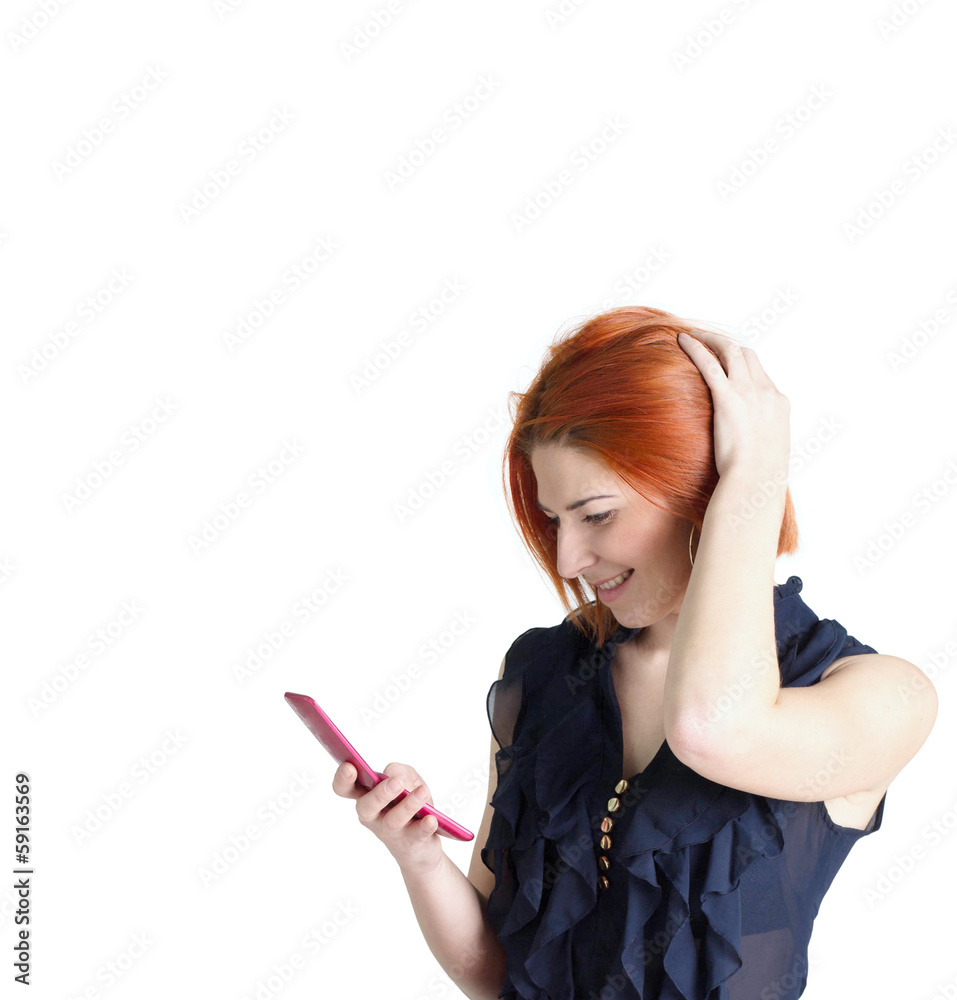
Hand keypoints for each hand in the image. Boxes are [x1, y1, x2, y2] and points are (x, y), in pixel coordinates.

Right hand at [331, 761, 445, 876]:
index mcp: (366, 797)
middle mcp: (373, 816)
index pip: (345, 788)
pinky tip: (430, 820)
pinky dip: (424, 827)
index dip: (342, 778)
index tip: (350, 767)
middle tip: (396, 783)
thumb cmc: (408, 805)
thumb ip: (400, 771)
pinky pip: (416, 835)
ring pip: (393, 820)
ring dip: (408, 805)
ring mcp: (391, 832)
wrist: (422, 846)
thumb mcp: (407, 781)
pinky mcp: (411, 843)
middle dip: (379, 794)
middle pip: (366, 807)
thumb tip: (396, 775)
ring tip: (423, 792)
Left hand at [677, 329, 789, 482]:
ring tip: (694, 335)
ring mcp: (749, 392)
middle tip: (709, 342)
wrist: (756, 481)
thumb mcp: (768, 453)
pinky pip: (709, 363)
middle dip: (728, 345)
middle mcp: (767, 392)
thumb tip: (748, 446)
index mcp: (779, 404)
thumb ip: (760, 439)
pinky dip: (696, 348)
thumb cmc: (759, 476)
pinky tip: (682, 340)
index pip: (761, 373)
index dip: (743, 365)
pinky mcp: (728, 398)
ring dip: (712, 339)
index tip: (727, 363)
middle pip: (748, 355)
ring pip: (731, 351)